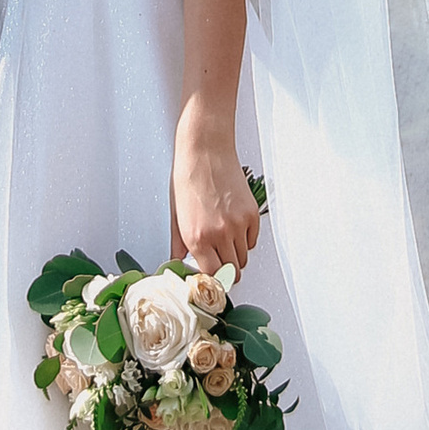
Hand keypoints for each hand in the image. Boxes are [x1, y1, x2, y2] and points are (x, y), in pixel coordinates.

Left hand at [171, 101, 259, 275]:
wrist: (206, 149)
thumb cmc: (188, 176)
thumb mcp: (176, 214)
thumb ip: (178, 245)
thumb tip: (178, 262)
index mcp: (197, 237)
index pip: (211, 276)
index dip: (211, 280)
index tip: (209, 280)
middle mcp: (220, 234)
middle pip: (232, 272)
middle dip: (224, 272)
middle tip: (217, 263)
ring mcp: (238, 224)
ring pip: (244, 259)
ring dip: (234, 256)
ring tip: (223, 243)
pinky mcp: (251, 214)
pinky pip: (252, 241)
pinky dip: (245, 241)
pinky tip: (232, 228)